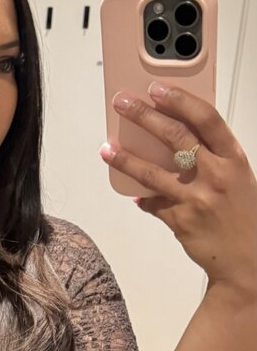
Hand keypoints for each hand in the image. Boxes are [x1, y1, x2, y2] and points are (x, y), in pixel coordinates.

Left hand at [99, 82, 256, 298]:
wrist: (249, 262)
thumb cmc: (244, 217)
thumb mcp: (238, 180)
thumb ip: (213, 159)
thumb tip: (177, 141)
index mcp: (234, 159)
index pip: (206, 118)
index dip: (179, 100)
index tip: (157, 89)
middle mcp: (216, 175)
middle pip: (174, 136)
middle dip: (144, 116)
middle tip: (123, 104)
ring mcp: (197, 199)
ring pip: (152, 172)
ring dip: (126, 158)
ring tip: (107, 149)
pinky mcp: (181, 221)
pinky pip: (153, 204)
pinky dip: (143, 199)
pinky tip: (135, 196)